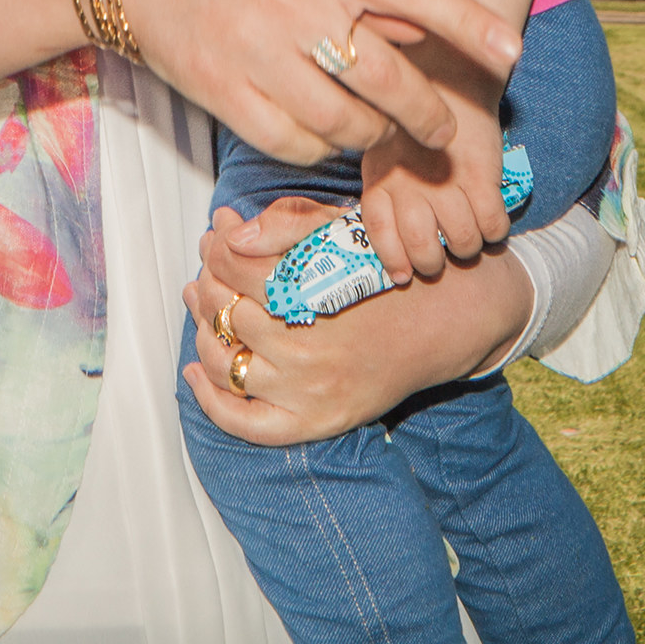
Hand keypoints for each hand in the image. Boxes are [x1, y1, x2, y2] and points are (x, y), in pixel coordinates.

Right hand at [112, 0, 520, 166]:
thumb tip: (427, 26)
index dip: (469, 24)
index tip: (510, 51)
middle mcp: (293, 4)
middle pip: (389, 78)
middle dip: (428, 115)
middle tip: (440, 130)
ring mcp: (256, 53)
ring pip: (346, 124)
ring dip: (375, 137)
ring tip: (379, 131)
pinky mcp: (223, 93)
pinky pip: (295, 143)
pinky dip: (321, 148)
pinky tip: (324, 133)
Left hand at [180, 201, 529, 445]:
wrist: (447, 318)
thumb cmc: (390, 268)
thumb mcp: (344, 228)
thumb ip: (286, 222)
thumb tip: (227, 228)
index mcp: (315, 294)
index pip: (236, 267)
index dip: (218, 245)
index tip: (217, 234)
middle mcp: (308, 348)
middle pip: (225, 312)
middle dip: (210, 279)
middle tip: (210, 264)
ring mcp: (309, 392)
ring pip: (224, 363)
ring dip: (203, 328)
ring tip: (203, 302)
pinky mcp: (316, 422)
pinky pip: (245, 422)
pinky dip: (210, 400)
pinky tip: (197, 371)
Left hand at [359, 95, 507, 286]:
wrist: (450, 70)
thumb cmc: (414, 114)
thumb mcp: (380, 145)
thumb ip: (384, 186)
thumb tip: (391, 240)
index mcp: (380, 176)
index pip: (382, 234)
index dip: (394, 260)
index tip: (403, 274)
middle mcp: (409, 184)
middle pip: (423, 249)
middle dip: (435, 262)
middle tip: (444, 254)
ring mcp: (445, 181)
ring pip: (463, 242)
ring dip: (469, 246)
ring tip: (470, 234)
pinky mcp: (481, 175)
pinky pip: (493, 224)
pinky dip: (496, 229)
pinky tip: (492, 216)